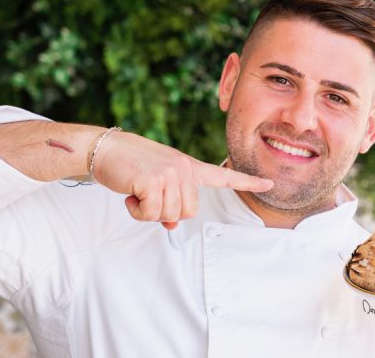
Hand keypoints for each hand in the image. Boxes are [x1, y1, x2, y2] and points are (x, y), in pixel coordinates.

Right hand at [94, 131, 272, 228]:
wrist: (105, 149)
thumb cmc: (130, 166)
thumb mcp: (155, 183)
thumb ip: (169, 200)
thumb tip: (171, 224)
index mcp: (188, 166)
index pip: (222, 175)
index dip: (247, 182)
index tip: (269, 184)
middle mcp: (184, 167)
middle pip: (188, 212)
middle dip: (165, 212)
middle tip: (147, 196)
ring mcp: (170, 173)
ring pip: (169, 214)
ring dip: (148, 210)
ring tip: (137, 190)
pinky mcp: (153, 180)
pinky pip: (150, 213)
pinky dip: (136, 210)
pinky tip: (130, 193)